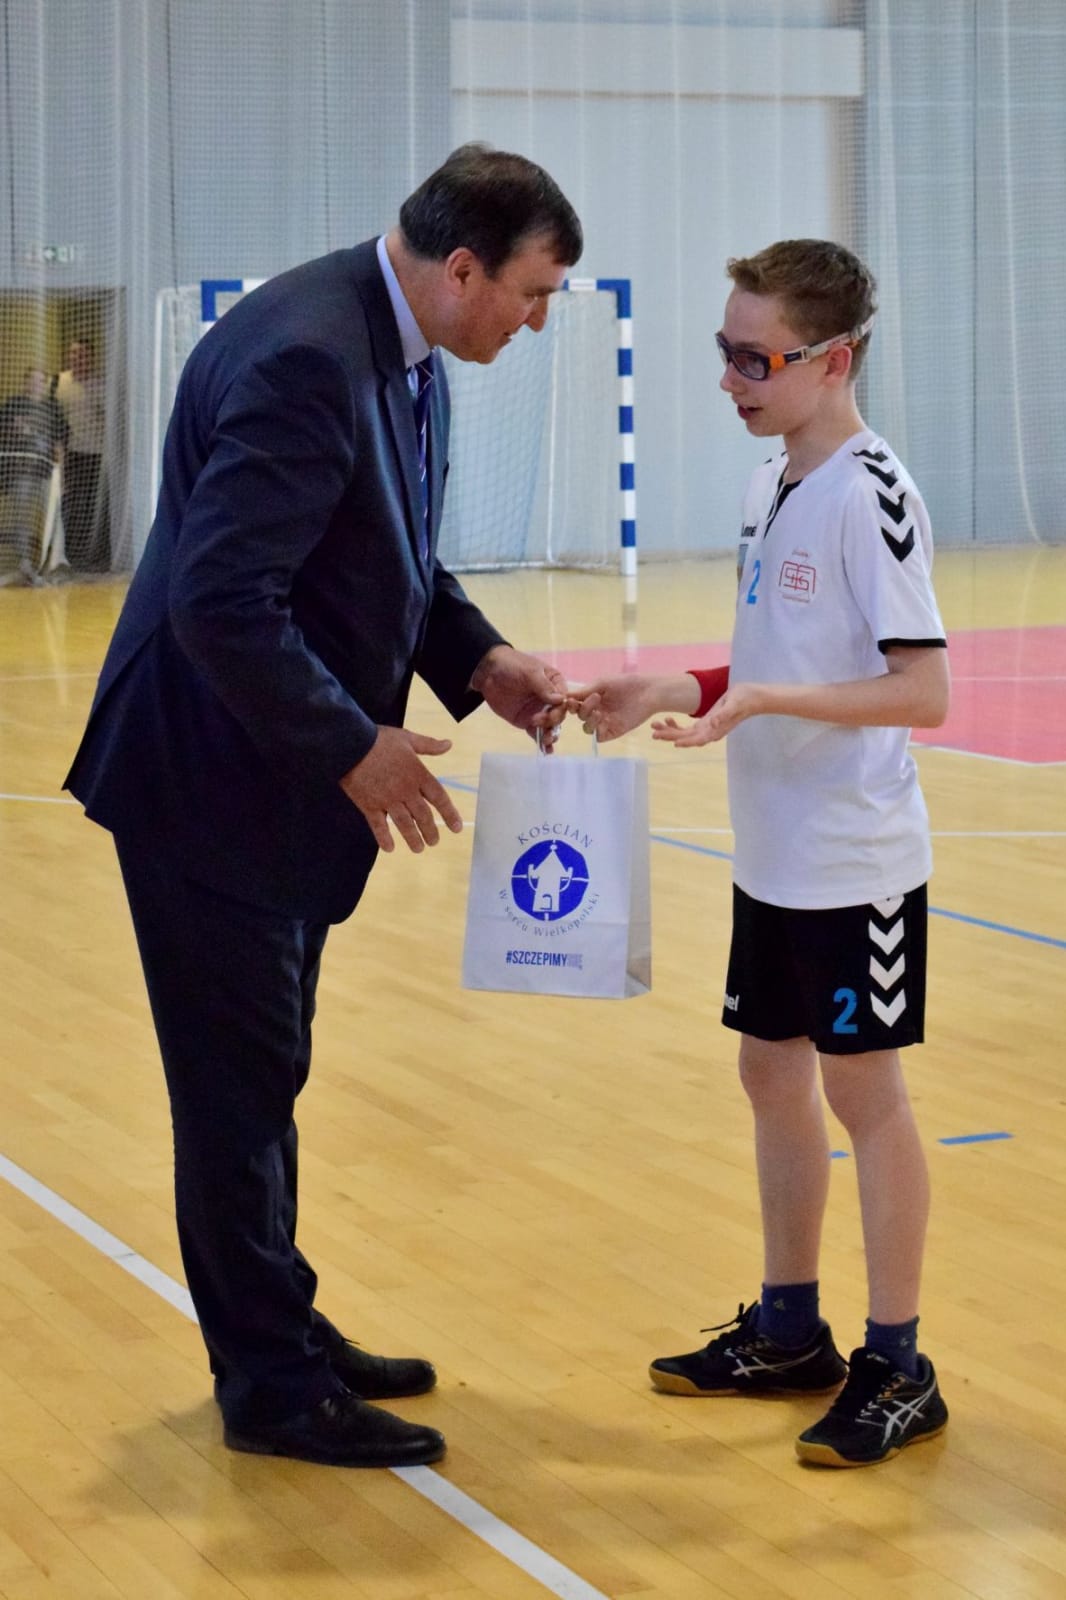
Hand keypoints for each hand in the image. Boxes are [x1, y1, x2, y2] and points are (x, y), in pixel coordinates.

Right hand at [339, 726, 463, 852]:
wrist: (349, 744)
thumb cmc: (379, 739)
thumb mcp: (407, 738)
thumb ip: (429, 745)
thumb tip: (449, 744)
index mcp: (417, 774)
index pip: (439, 798)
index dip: (450, 814)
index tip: (457, 827)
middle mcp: (405, 790)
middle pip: (423, 816)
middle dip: (430, 831)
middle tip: (434, 842)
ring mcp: (387, 799)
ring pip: (404, 824)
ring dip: (413, 838)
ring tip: (418, 849)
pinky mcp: (369, 805)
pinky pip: (378, 825)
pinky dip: (384, 838)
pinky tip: (389, 848)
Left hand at [470, 645, 567, 751]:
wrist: (488, 672)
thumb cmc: (512, 666)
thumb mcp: (529, 672)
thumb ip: (543, 686)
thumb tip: (560, 700)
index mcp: (555, 684)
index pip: (564, 699)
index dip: (561, 707)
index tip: (553, 711)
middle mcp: (550, 699)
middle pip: (558, 715)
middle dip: (552, 721)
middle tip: (537, 720)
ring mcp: (539, 711)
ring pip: (550, 726)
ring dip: (550, 734)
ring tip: (546, 740)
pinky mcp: (527, 721)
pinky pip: (537, 732)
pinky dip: (542, 742)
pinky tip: (546, 751)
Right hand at [570, 673, 697, 742]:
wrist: (648, 692)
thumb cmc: (626, 683)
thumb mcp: (602, 684)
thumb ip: (584, 692)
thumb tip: (565, 696)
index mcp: (593, 699)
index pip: (575, 705)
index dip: (570, 705)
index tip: (570, 701)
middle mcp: (597, 711)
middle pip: (580, 716)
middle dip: (583, 708)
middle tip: (595, 698)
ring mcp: (605, 722)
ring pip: (587, 728)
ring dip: (588, 720)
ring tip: (598, 711)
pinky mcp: (614, 731)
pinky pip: (599, 736)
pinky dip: (597, 729)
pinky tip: (602, 719)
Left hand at [652, 683, 762, 745]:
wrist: (752, 698)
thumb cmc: (745, 699)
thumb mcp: (734, 705)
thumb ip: (724, 715)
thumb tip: (713, 724)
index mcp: (716, 730)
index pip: (698, 739)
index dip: (686, 741)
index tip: (674, 743)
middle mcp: (709, 733)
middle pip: (686, 738)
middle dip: (669, 735)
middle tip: (653, 732)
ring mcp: (706, 729)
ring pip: (684, 734)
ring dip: (669, 731)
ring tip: (654, 725)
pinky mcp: (705, 722)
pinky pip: (688, 728)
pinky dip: (677, 725)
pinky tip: (668, 718)